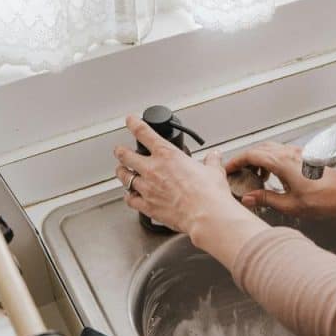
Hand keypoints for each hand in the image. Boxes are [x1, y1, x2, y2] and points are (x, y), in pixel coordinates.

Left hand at [114, 115, 250, 235]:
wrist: (205, 215)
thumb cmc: (209, 194)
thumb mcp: (214, 171)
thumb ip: (211, 161)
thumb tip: (215, 156)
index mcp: (168, 155)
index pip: (144, 134)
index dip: (134, 124)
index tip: (130, 120)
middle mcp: (153, 169)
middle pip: (126, 156)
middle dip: (121, 151)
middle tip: (119, 150)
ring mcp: (148, 188)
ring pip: (124, 177)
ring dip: (121, 173)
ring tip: (121, 171)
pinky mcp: (147, 206)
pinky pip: (130, 200)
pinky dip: (128, 197)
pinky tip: (129, 197)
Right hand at [224, 142, 335, 216]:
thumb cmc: (325, 199)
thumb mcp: (291, 204)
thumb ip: (266, 199)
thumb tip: (248, 198)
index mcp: (282, 162)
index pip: (251, 155)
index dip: (236, 161)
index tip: (227, 169)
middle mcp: (289, 153)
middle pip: (258, 149)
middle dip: (245, 160)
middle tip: (237, 174)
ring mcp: (297, 153)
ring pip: (270, 149)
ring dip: (258, 159)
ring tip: (254, 177)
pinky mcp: (304, 156)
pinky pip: (280, 152)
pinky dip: (270, 160)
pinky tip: (272, 176)